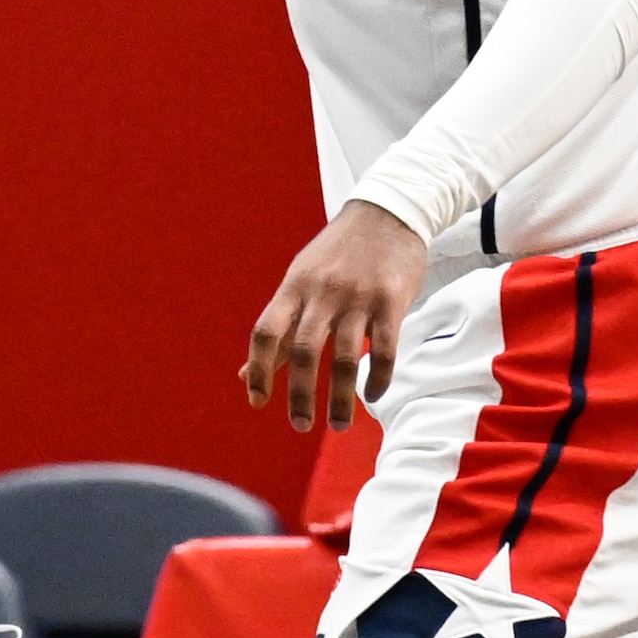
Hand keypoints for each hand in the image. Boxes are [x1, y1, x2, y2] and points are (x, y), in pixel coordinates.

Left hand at [242, 200, 428, 434]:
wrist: (387, 211)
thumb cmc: (337, 254)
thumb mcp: (300, 282)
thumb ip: (279, 328)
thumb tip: (245, 374)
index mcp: (294, 287)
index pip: (266, 331)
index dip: (258, 369)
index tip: (257, 401)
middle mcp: (322, 293)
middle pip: (303, 350)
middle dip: (300, 394)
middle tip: (300, 425)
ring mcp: (357, 296)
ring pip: (344, 357)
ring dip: (341, 398)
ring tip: (339, 425)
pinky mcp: (391, 300)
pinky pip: (384, 348)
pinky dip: (377, 378)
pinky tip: (372, 394)